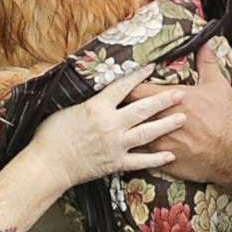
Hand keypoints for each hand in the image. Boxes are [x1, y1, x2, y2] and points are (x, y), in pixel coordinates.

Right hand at [29, 66, 183, 190]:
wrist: (48, 165)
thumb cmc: (50, 136)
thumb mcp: (66, 109)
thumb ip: (85, 100)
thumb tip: (94, 91)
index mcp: (97, 107)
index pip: (123, 86)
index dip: (139, 76)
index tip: (152, 67)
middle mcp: (111, 124)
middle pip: (143, 108)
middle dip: (164, 99)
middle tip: (182, 93)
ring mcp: (116, 145)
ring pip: (147, 133)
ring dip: (166, 125)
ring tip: (182, 118)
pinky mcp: (115, 163)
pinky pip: (141, 161)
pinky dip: (156, 159)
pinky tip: (170, 156)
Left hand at [134, 43, 231, 184]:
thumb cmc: (225, 120)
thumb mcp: (218, 86)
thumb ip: (206, 63)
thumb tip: (205, 43)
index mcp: (168, 100)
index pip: (134, 90)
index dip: (128, 88)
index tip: (127, 87)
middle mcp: (158, 121)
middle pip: (127, 113)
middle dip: (123, 110)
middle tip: (119, 108)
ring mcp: (157, 144)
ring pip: (130, 137)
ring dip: (127, 132)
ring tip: (121, 129)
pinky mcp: (160, 163)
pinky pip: (139, 158)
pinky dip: (137, 152)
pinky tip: (133, 150)